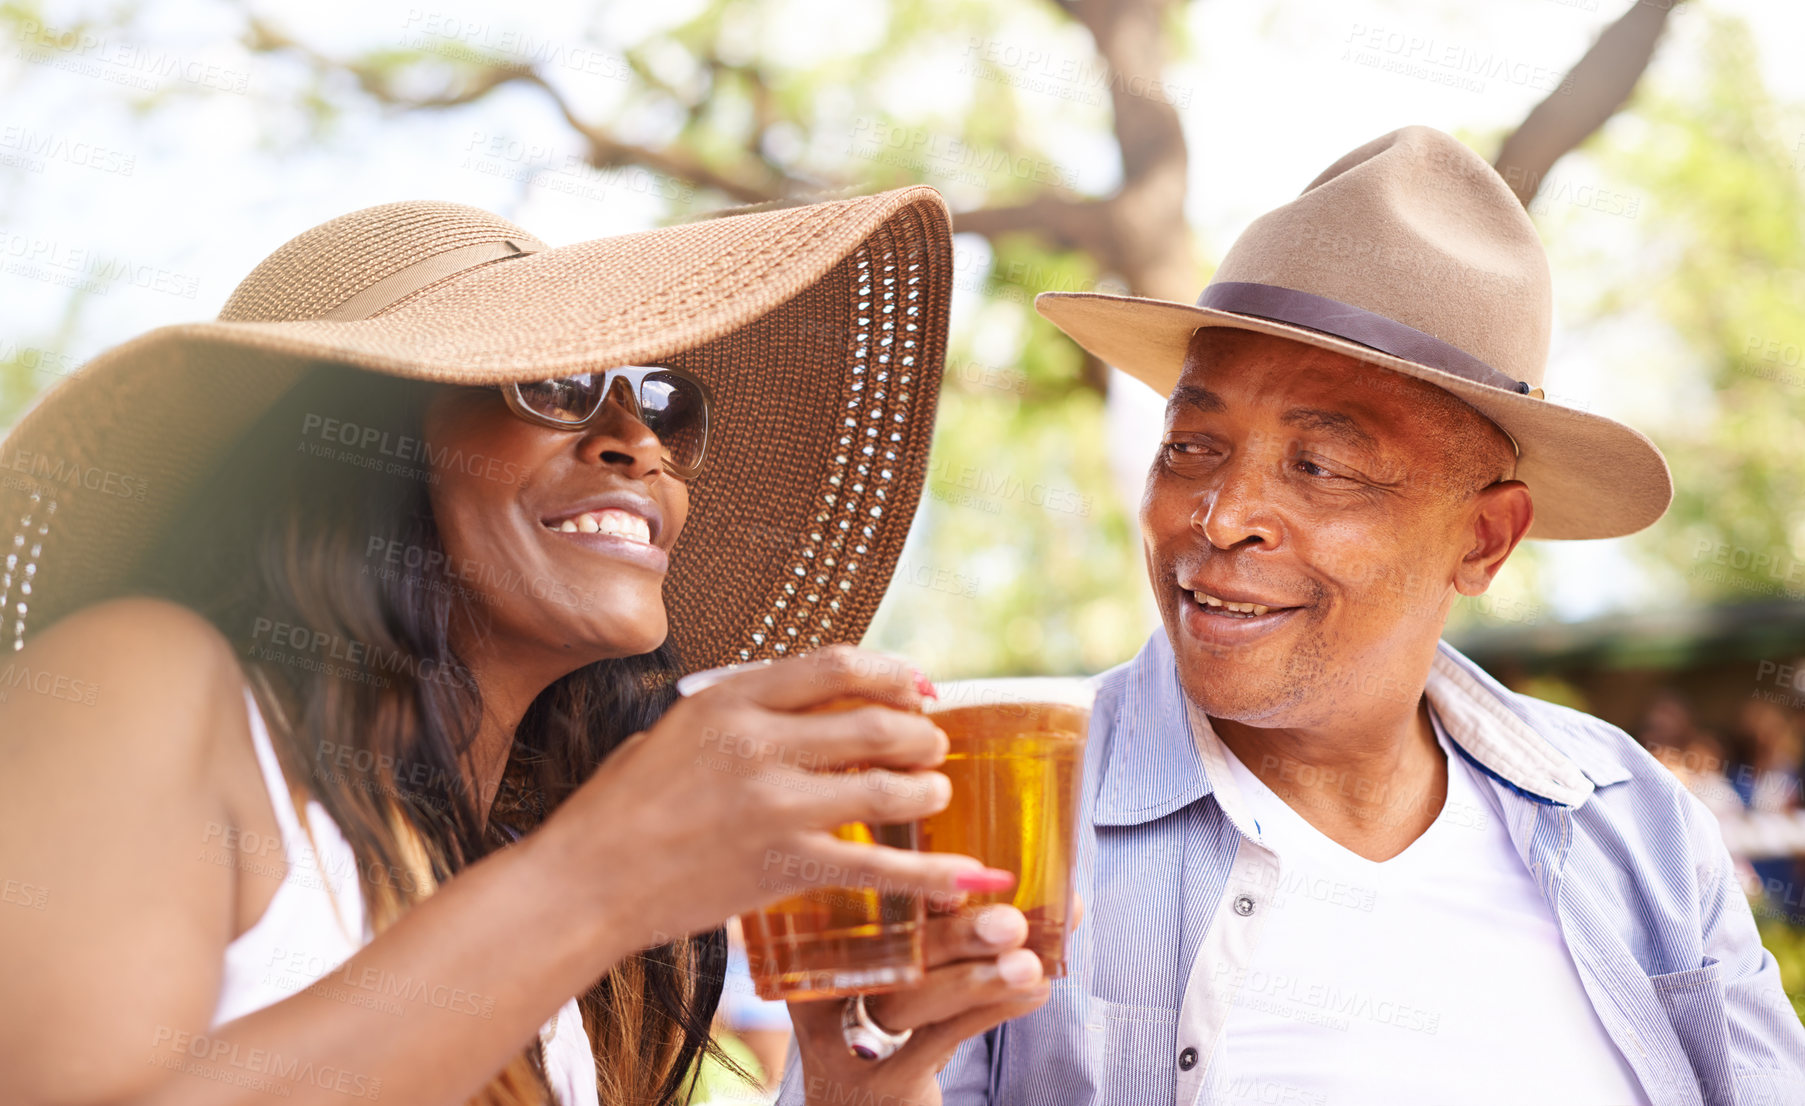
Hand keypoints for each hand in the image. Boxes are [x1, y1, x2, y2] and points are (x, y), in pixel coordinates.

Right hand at [539, 645, 1010, 946]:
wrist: (586, 882)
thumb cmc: (618, 808)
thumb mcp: (673, 731)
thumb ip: (738, 714)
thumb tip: (802, 706)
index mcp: (730, 700)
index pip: (837, 665)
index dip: (892, 672)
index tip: (917, 687)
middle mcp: (758, 743)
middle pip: (875, 720)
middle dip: (919, 732)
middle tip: (932, 744)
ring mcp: (774, 805)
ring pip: (886, 786)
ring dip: (926, 790)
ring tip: (935, 795)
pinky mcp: (783, 865)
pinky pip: (877, 866)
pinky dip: (931, 872)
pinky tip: (967, 876)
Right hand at [787, 897, 1085, 1104]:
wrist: (864, 1101)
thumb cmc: (899, 1013)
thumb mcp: (910, 964)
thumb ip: (966, 922)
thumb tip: (1066, 898)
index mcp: (822, 936)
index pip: (865, 902)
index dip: (913, 884)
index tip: (968, 873)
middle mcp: (825, 981)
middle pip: (889, 950)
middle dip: (955, 933)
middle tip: (1010, 922)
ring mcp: (847, 1034)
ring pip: (913, 999)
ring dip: (979, 979)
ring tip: (1029, 964)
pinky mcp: (884, 1075)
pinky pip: (942, 1038)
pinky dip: (991, 1011)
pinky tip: (1032, 994)